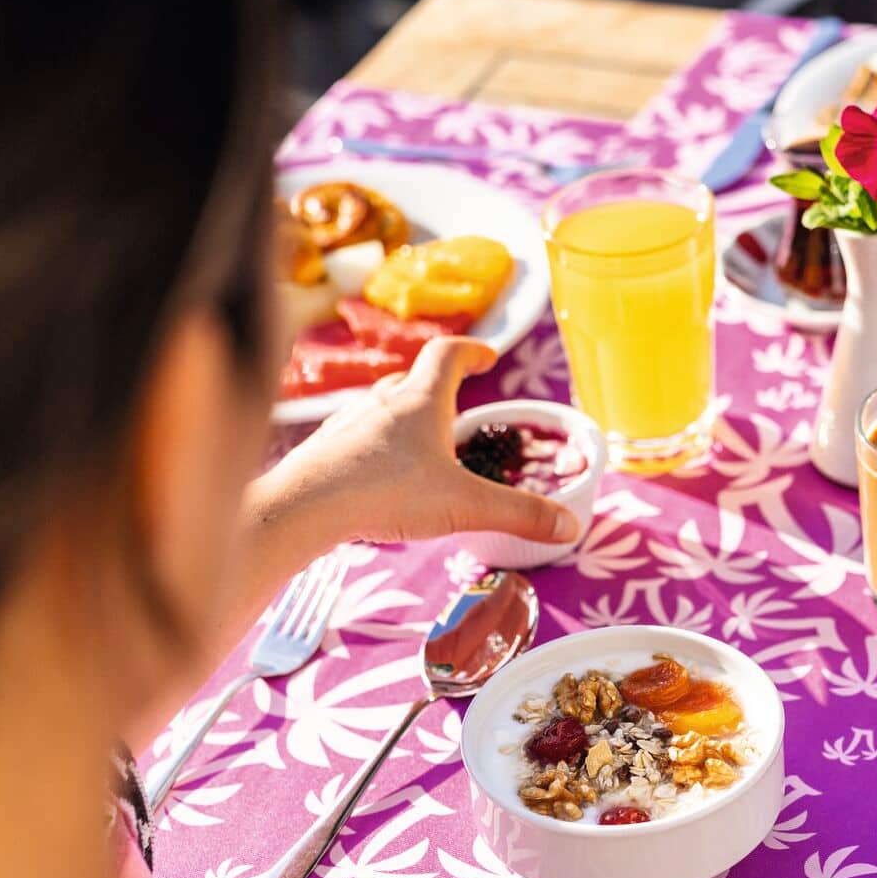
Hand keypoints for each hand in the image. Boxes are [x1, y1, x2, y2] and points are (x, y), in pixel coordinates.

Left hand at [268, 338, 582, 547]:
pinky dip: (371, 448)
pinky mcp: (322, 451)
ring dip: (400, 417)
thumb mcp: (465, 506)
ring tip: (418, 445)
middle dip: (435, 388)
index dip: (471, 351)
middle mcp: (381, 403)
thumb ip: (520, 514)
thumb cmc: (387, 493)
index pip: (448, 355)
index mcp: (421, 401)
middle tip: (454, 407)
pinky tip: (376, 477)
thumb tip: (572, 525)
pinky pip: (353, 439)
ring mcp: (347, 424)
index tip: (486, 355)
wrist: (304, 506)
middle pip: (411, 379)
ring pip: (379, 407)